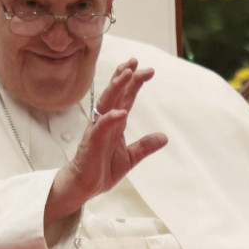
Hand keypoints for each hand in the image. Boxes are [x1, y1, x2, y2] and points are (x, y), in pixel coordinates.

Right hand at [45, 59, 166, 219]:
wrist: (84, 186)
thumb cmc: (102, 168)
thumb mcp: (130, 157)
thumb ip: (145, 146)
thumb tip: (164, 137)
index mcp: (115, 123)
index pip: (125, 97)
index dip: (133, 82)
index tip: (146, 69)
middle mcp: (105, 122)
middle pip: (115, 94)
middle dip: (125, 77)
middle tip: (135, 62)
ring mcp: (97, 130)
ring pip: (106, 104)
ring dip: (116, 88)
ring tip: (127, 74)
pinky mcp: (91, 143)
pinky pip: (101, 128)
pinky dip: (110, 119)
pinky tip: (120, 112)